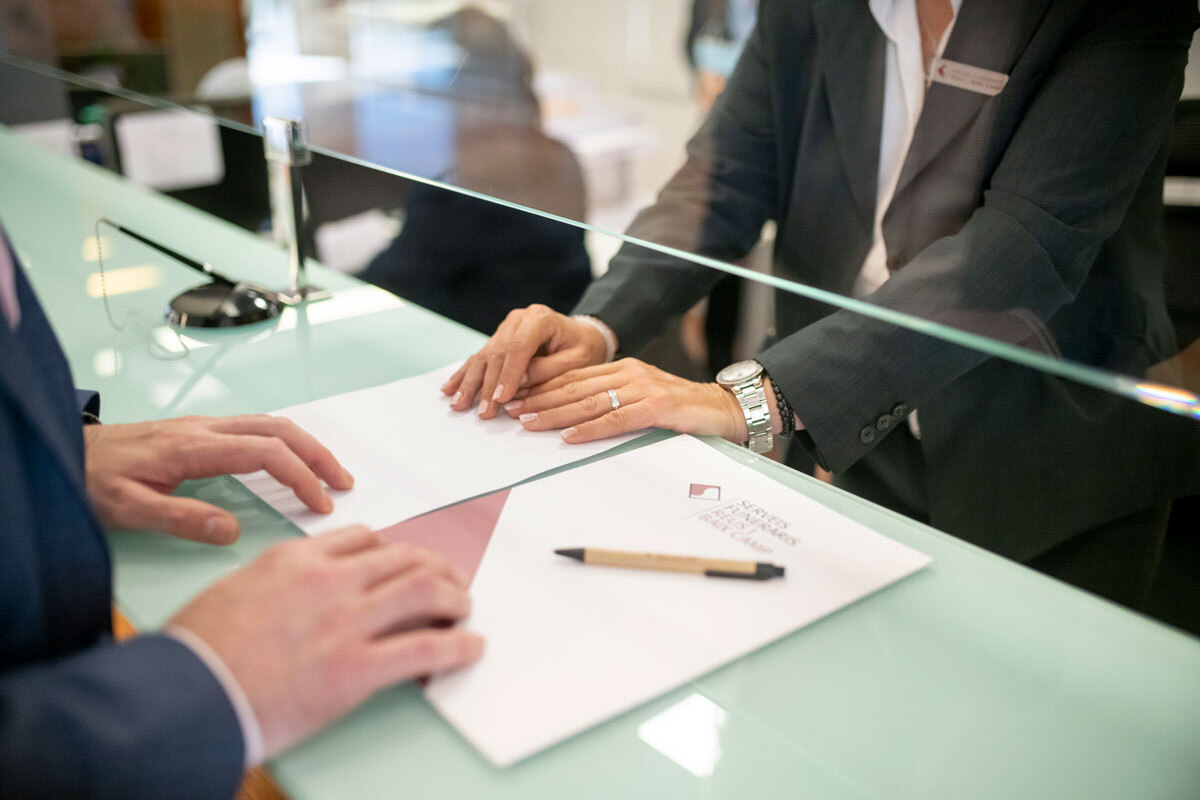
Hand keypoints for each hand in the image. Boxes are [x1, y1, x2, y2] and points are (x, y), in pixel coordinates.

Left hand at [84, 415, 353, 544]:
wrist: (64, 454)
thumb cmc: (90, 481)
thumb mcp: (127, 509)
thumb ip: (180, 519)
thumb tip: (231, 530)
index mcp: (194, 446)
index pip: (266, 453)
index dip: (301, 477)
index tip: (320, 504)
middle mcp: (205, 428)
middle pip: (279, 429)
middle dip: (318, 455)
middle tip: (344, 484)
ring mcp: (203, 426)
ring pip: (270, 424)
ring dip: (305, 446)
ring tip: (328, 473)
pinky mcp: (199, 431)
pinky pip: (256, 428)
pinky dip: (285, 442)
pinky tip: (290, 461)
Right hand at [168, 526, 482, 758]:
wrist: (183, 697)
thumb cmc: (196, 654)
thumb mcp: (236, 593)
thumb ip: (278, 585)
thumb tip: (300, 597)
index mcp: (295, 559)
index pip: (364, 539)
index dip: (396, 551)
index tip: (407, 563)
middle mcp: (328, 579)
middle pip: (405, 558)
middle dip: (438, 569)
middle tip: (452, 583)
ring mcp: (345, 622)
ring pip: (425, 589)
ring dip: (455, 598)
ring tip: (465, 609)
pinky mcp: (356, 668)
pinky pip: (426, 647)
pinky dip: (458, 645)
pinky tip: (470, 647)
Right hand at [440, 304, 608, 418]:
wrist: (583, 335)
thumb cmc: (584, 348)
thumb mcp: (577, 361)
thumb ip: (548, 371)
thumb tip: (518, 385)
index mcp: (540, 318)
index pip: (519, 347)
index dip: (508, 374)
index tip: (501, 398)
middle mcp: (519, 319)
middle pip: (497, 353)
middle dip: (488, 385)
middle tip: (484, 412)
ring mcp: (506, 328)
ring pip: (484, 356)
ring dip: (470, 382)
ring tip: (458, 404)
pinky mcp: (499, 339)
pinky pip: (480, 358)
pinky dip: (465, 375)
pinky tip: (450, 389)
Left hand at [507, 358, 747, 443]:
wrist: (725, 409)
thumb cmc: (683, 409)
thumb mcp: (644, 398)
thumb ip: (615, 402)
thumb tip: (575, 419)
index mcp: (623, 369)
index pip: (574, 377)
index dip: (542, 387)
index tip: (516, 397)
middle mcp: (629, 373)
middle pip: (574, 387)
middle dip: (539, 399)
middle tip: (510, 410)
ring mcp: (643, 388)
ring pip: (589, 402)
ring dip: (555, 414)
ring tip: (528, 422)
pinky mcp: (657, 406)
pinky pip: (616, 420)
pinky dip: (589, 430)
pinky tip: (569, 437)